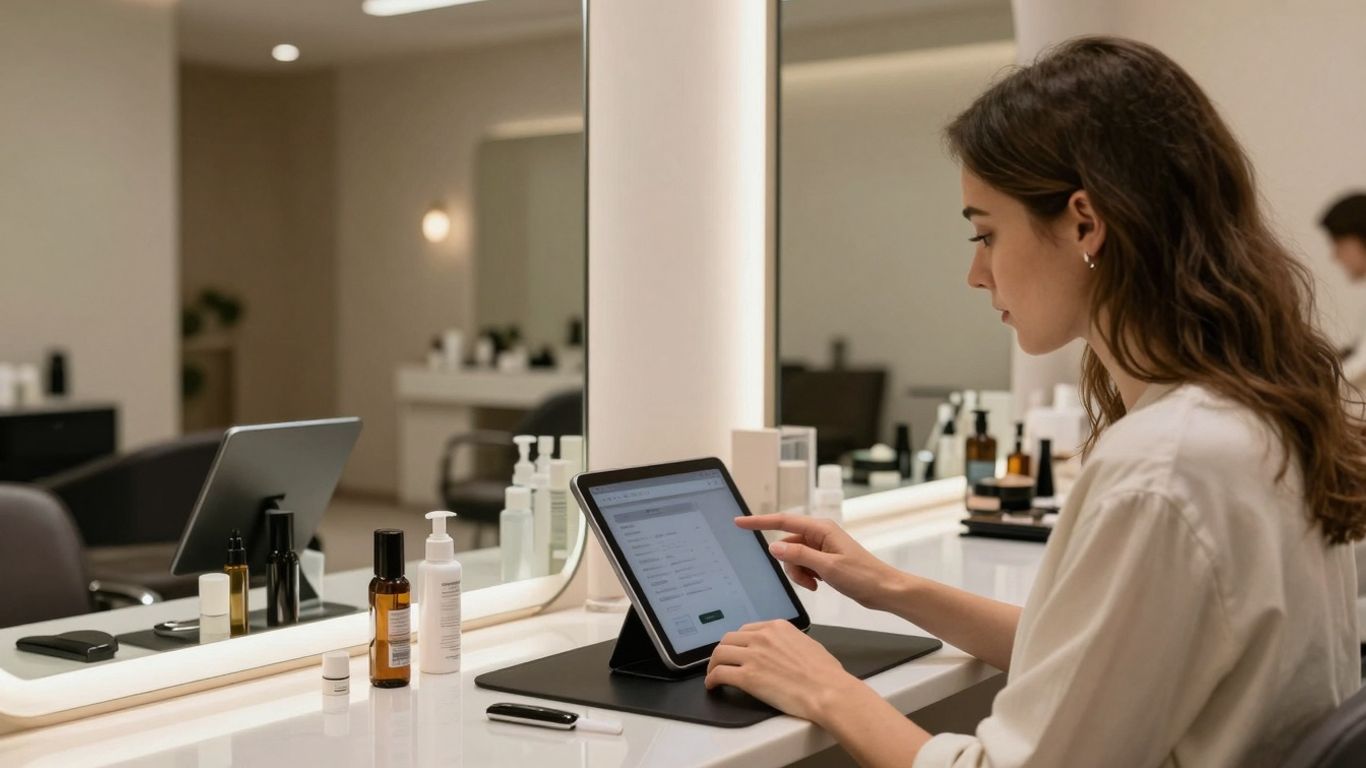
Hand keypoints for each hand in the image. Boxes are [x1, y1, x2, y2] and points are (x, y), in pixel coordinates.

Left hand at [704, 620, 860, 722]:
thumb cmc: (826, 673)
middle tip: (721, 662)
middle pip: (728, 639)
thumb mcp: (807, 644)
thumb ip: (789, 642)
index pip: (746, 630)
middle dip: (722, 651)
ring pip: (719, 654)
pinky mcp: (747, 677)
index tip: (735, 650)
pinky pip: (719, 674)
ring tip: (713, 674)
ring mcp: (753, 656)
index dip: (737, 642)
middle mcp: (762, 637)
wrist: (828, 691)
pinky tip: (712, 685)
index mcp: (777, 627)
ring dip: (713, 664)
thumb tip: (783, 649)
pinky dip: (711, 679)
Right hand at [735, 514, 899, 609]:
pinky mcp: (824, 559)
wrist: (883, 589)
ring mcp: (821, 547)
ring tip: (816, 584)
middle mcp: (819, 534)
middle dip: (790, 564)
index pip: (782, 521)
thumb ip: (799, 555)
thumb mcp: (828, 567)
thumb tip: (774, 546)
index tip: (740, 522)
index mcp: (821, 528)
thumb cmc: (863, 575)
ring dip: (799, 573)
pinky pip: (803, 565)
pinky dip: (806, 576)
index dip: (759, 522)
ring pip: (793, 557)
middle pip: (787, 544)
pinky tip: (819, 584)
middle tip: (807, 580)